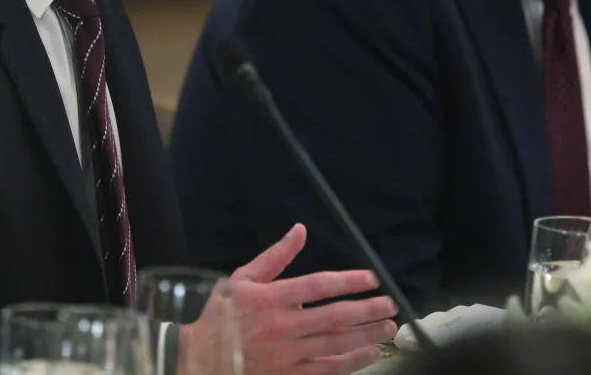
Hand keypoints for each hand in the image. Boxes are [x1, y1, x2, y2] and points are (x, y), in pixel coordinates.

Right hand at [178, 224, 397, 374]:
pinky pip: (327, 370)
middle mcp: (283, 326)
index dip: (349, 281)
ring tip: (388, 327)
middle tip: (390, 304)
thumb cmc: (222, 315)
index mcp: (272, 298)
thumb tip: (300, 230)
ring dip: (367, 335)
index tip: (371, 278)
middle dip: (368, 310)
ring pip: (336, 345)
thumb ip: (275, 256)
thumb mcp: (242, 278)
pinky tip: (369, 354)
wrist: (199, 359)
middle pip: (335, 317)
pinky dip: (351, 362)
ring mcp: (287, 355)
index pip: (318, 286)